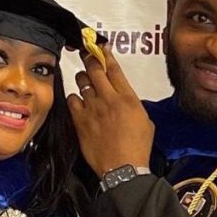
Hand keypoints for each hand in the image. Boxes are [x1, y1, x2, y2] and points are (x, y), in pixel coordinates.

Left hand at [67, 46, 153, 176]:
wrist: (123, 168)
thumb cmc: (137, 148)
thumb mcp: (145, 121)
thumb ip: (133, 104)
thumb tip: (124, 98)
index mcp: (128, 98)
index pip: (114, 69)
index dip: (106, 55)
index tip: (101, 48)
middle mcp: (109, 99)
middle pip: (94, 69)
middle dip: (89, 58)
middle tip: (86, 54)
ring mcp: (92, 109)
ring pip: (81, 82)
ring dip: (82, 78)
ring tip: (84, 81)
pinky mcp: (80, 120)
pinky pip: (72, 99)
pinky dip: (74, 98)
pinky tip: (78, 102)